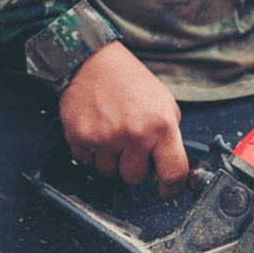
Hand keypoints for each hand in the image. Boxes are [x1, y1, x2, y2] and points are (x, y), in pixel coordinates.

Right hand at [59, 41, 188, 197]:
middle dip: (135, 169)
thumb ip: (169, 137)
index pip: (173, 173)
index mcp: (162, 128)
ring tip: (113, 137)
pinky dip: (90, 153)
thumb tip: (170, 167)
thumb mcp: (165, 105)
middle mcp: (134, 136)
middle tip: (132, 150)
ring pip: (109, 173)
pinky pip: (86, 162)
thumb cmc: (133, 83)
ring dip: (111, 161)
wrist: (94, 61)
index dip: (172, 188)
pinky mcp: (80, 136)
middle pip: (135, 178)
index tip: (167, 190)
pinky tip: (96, 132)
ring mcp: (105, 138)